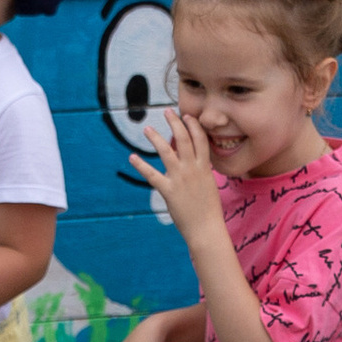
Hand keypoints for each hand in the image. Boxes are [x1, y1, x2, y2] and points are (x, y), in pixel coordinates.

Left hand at [121, 104, 222, 241]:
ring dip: (155, 137)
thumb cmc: (208, 210)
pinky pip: (152, 175)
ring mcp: (180, 179)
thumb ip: (199, 171)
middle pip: (184, 139)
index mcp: (204, 168)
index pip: (200, 139)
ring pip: (167, 151)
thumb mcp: (208, 185)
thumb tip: (190, 161)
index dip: (193, 125)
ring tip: (147, 129)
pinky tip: (132, 157)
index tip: (187, 115)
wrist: (206, 229)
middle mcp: (192, 170)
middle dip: (175, 122)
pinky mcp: (168, 191)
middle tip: (167, 112)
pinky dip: (141, 165)